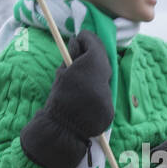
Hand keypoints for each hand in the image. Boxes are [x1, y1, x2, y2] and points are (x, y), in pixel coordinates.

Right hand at [20, 33, 113, 167]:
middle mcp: (103, 82)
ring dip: (95, 76)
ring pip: (104, 80)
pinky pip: (104, 95)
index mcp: (89, 70)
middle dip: (94, 56)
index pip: (95, 47)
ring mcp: (108, 98)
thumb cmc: (56, 101)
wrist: (60, 131)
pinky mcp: (110, 112)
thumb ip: (72, 61)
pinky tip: (85, 95)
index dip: (88, 39)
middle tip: (82, 52)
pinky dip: (96, 93)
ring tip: (81, 77)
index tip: (82, 36)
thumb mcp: (61, 75)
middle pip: (103, 62)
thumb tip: (77, 46)